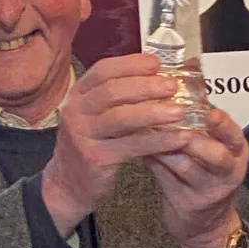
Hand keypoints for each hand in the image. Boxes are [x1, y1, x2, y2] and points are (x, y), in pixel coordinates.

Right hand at [41, 54, 191, 234]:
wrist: (68, 184)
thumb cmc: (92, 145)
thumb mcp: (96, 116)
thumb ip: (118, 98)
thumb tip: (158, 77)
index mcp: (78, 95)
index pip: (102, 70)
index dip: (131, 64)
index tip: (156, 63)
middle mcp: (76, 112)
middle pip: (112, 91)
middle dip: (146, 86)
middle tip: (173, 86)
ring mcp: (83, 135)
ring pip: (122, 118)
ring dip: (154, 112)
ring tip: (180, 111)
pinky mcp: (96, 158)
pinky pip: (133, 145)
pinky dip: (159, 140)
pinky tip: (179, 138)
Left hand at [145, 107, 248, 247]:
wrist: (203, 223)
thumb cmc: (202, 175)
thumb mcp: (207, 149)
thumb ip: (194, 123)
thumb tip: (170, 92)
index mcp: (236, 150)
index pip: (233, 133)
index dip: (222, 123)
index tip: (210, 112)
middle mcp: (229, 170)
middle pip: (217, 153)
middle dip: (194, 137)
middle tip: (174, 122)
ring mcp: (211, 189)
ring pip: (188, 166)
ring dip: (167, 147)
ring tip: (149, 131)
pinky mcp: (191, 203)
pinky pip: (169, 178)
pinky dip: (156, 162)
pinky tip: (143, 150)